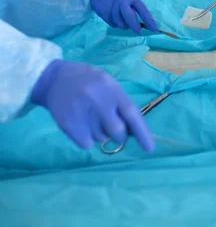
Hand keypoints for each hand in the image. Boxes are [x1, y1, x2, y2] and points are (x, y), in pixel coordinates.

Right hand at [31, 59, 154, 150]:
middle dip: (119, 135)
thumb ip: (120, 103)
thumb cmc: (87, 80)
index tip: (150, 148)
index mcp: (111, 89)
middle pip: (117, 132)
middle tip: (111, 127)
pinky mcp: (69, 125)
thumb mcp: (107, 83)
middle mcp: (98, 101)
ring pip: (101, 139)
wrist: (55, 79)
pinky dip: (87, 138)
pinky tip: (80, 122)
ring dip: (100, 133)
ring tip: (90, 117)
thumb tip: (133, 130)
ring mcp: (82, 114)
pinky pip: (87, 143)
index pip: (131, 113)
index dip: (142, 132)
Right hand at [90, 0, 156, 33]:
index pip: (142, 10)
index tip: (154, 29)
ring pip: (120, 23)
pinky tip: (113, 17)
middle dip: (135, 26)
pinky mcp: (103, 12)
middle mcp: (122, 1)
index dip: (149, 20)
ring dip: (123, 25)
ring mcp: (112, 7)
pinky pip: (112, 24)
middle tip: (139, 31)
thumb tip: (142, 23)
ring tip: (122, 19)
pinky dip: (114, 23)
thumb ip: (134, 7)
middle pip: (130, 17)